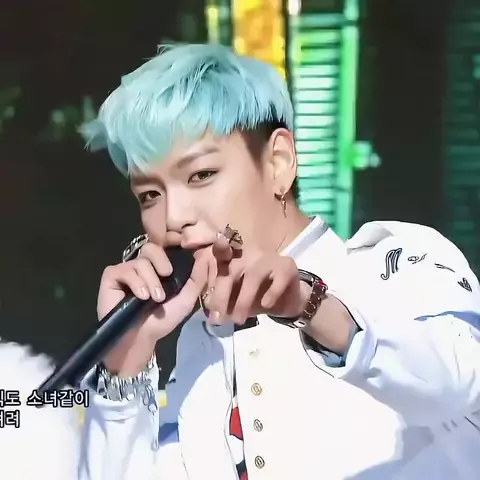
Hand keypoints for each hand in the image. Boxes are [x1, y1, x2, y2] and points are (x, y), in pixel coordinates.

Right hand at [97, 242, 208, 375]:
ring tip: (154, 298)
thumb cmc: (163, 320)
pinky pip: (124, 269)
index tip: (179, 262)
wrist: (141, 338)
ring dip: (150, 280)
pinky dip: (135, 282)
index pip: (166, 248)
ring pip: (140, 261)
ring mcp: (127, 270)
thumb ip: (198, 278)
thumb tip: (206, 256)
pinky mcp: (112, 276)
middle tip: (167, 275)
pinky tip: (140, 297)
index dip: (172, 250)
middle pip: (151, 248)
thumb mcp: (187, 299)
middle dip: (161, 260)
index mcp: (160, 268)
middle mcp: (144, 266)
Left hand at [203, 232, 309, 324]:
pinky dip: (270, 294)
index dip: (205, 267)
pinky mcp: (286, 266)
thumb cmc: (253, 295)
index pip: (216, 255)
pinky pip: (278, 280)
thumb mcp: (232, 299)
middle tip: (216, 319)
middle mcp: (247, 252)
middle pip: (231, 269)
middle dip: (221, 296)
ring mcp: (268, 257)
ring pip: (253, 275)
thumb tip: (209, 307)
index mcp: (230, 255)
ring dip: (243, 301)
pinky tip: (265, 306)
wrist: (285, 298)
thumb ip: (219, 299)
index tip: (202, 278)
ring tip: (238, 320)